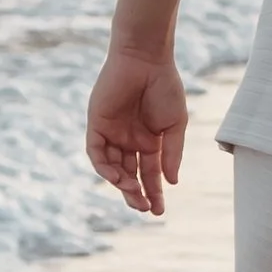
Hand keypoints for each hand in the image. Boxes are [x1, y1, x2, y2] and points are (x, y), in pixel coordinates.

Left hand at [86, 44, 188, 216]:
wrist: (146, 60)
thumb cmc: (165, 87)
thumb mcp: (175, 125)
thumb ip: (172, 154)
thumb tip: (172, 182)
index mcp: (149, 141)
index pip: (149, 173)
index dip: (154, 192)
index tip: (159, 211)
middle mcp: (128, 140)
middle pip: (129, 175)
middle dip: (137, 194)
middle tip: (145, 209)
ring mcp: (111, 133)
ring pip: (112, 168)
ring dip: (122, 184)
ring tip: (135, 193)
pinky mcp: (96, 125)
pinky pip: (97, 153)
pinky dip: (105, 168)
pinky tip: (119, 178)